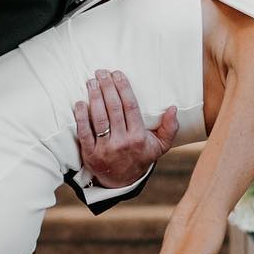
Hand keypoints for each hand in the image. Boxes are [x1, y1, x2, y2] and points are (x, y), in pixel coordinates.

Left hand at [74, 69, 180, 189]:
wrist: (121, 181)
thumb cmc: (140, 156)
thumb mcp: (159, 146)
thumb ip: (169, 128)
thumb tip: (173, 108)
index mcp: (138, 137)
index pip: (130, 107)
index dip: (123, 88)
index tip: (118, 74)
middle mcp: (122, 142)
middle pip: (113, 109)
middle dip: (107, 88)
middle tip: (101, 72)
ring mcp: (105, 148)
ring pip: (99, 119)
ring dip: (94, 98)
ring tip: (91, 82)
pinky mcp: (90, 154)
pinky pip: (84, 133)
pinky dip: (81, 117)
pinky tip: (80, 103)